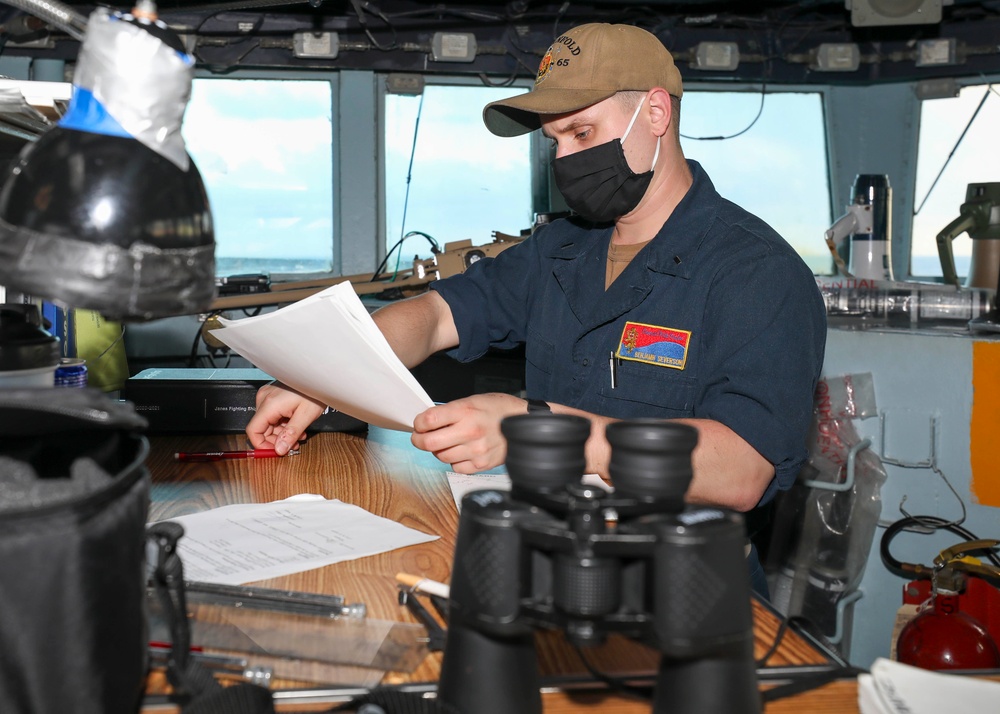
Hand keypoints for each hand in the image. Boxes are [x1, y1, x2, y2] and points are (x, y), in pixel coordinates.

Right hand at [246, 382, 325, 454]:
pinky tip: (296, 426)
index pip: (253, 431)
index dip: (262, 445)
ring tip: (299, 435)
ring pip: (268, 424)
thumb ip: (291, 434)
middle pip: (262, 429)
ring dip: (282, 433)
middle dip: (277, 440)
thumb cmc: (314, 390)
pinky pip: (273, 416)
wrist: (318, 376)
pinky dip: (283, 424)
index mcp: (269, 404)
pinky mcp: (273, 396)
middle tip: (293, 444)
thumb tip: (280, 449)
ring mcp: (268, 396)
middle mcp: (264, 399)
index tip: (274, 452)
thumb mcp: (306, 416)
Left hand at [411, 393, 528, 472]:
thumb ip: (450, 411)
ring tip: (448, 442)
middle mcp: (469, 431)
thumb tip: (427, 422)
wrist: (524, 423)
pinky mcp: (481, 464)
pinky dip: (455, 461)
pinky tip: (462, 451)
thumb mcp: (472, 400)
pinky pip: (456, 467)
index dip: (418, 423)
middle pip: (429, 443)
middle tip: (420, 437)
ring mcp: (476, 450)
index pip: (428, 420)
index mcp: (465, 411)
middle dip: (419, 440)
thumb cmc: (498, 410)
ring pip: (441, 457)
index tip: (419, 424)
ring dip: (439, 450)